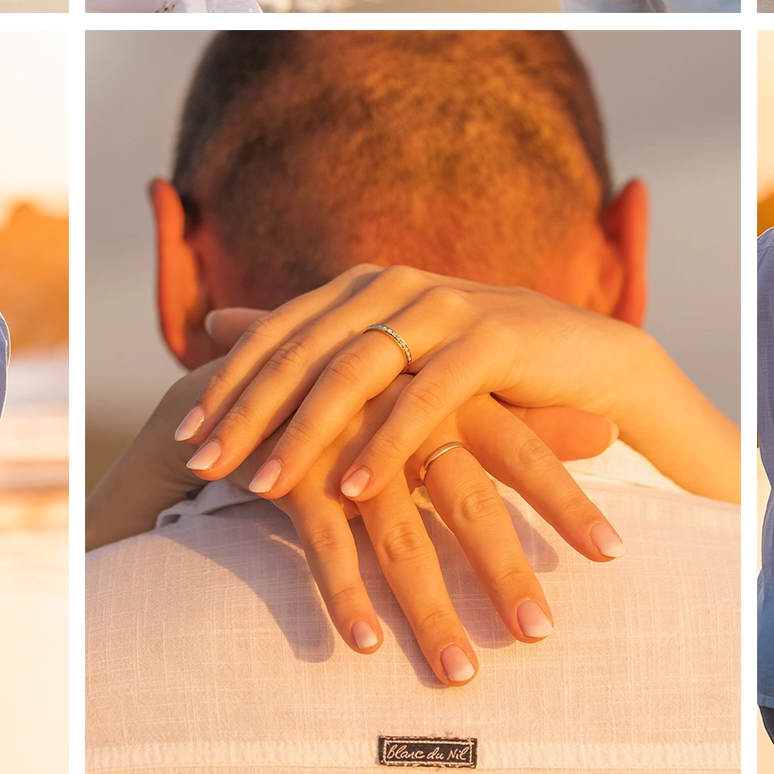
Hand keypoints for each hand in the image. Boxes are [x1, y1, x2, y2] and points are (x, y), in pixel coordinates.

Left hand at [176, 264, 643, 514]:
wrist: (590, 366)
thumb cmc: (483, 370)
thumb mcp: (388, 353)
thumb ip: (309, 340)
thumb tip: (215, 324)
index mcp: (365, 285)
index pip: (277, 332)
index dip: (227, 383)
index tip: (183, 439)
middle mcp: (396, 284)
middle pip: (302, 350)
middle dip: (248, 411)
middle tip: (199, 466)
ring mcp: (444, 305)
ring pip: (354, 371)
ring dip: (305, 433)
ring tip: (262, 487)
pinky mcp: (493, 337)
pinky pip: (426, 396)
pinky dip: (387, 443)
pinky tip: (354, 489)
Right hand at [252, 376, 603, 680]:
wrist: (265, 373)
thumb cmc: (380, 394)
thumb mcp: (453, 397)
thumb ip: (531, 419)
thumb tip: (612, 431)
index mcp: (451, 395)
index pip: (524, 450)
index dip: (566, 500)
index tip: (614, 552)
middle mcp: (407, 418)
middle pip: (467, 502)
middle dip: (504, 571)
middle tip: (540, 634)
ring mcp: (349, 446)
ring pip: (399, 538)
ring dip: (429, 610)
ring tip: (460, 674)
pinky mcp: (296, 475)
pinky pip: (325, 543)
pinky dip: (345, 594)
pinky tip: (365, 645)